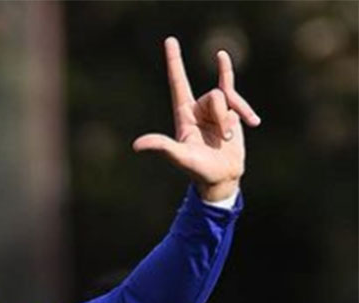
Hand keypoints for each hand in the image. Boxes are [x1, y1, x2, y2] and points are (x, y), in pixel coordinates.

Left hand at [133, 37, 260, 201]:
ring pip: (228, 99)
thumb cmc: (197, 169)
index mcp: (183, 114)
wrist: (220, 176)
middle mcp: (198, 109)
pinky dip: (244, 104)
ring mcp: (215, 111)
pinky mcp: (231, 114)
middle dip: (222, 115)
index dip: (174, 61)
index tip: (170, 40)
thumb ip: (162, 147)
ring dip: (233, 120)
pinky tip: (250, 110)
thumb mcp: (179, 156)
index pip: (177, 82)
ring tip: (230, 139)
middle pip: (213, 96)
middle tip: (223, 138)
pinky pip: (236, 95)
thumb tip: (137, 146)